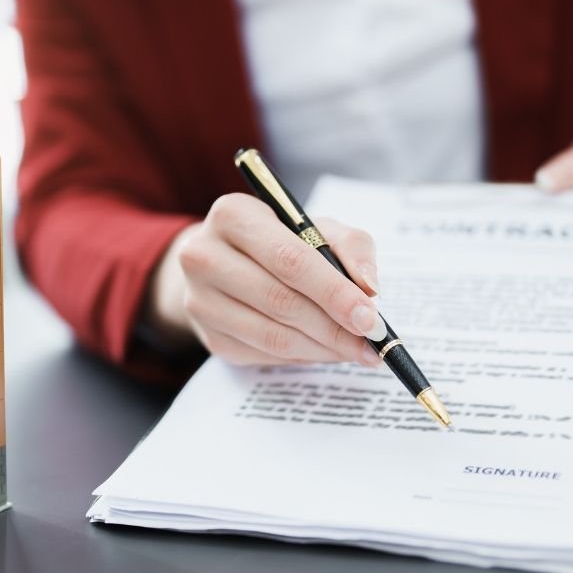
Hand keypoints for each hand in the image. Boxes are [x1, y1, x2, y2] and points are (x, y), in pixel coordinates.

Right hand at [146, 193, 384, 366]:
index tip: (370, 317)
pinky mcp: (208, 335)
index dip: (334, 292)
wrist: (220, 260)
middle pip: (280, 301)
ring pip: (273, 336)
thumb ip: (351, 247)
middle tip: (372, 342)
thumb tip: (369, 288)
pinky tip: (324, 349)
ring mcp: (200, 300)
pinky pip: (263, 354)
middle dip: (335, 328)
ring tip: (356, 350)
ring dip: (322, 348)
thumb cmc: (277, 240)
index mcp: (233, 215)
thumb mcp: (315, 227)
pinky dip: (303, 356)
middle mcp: (204, 256)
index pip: (290, 260)